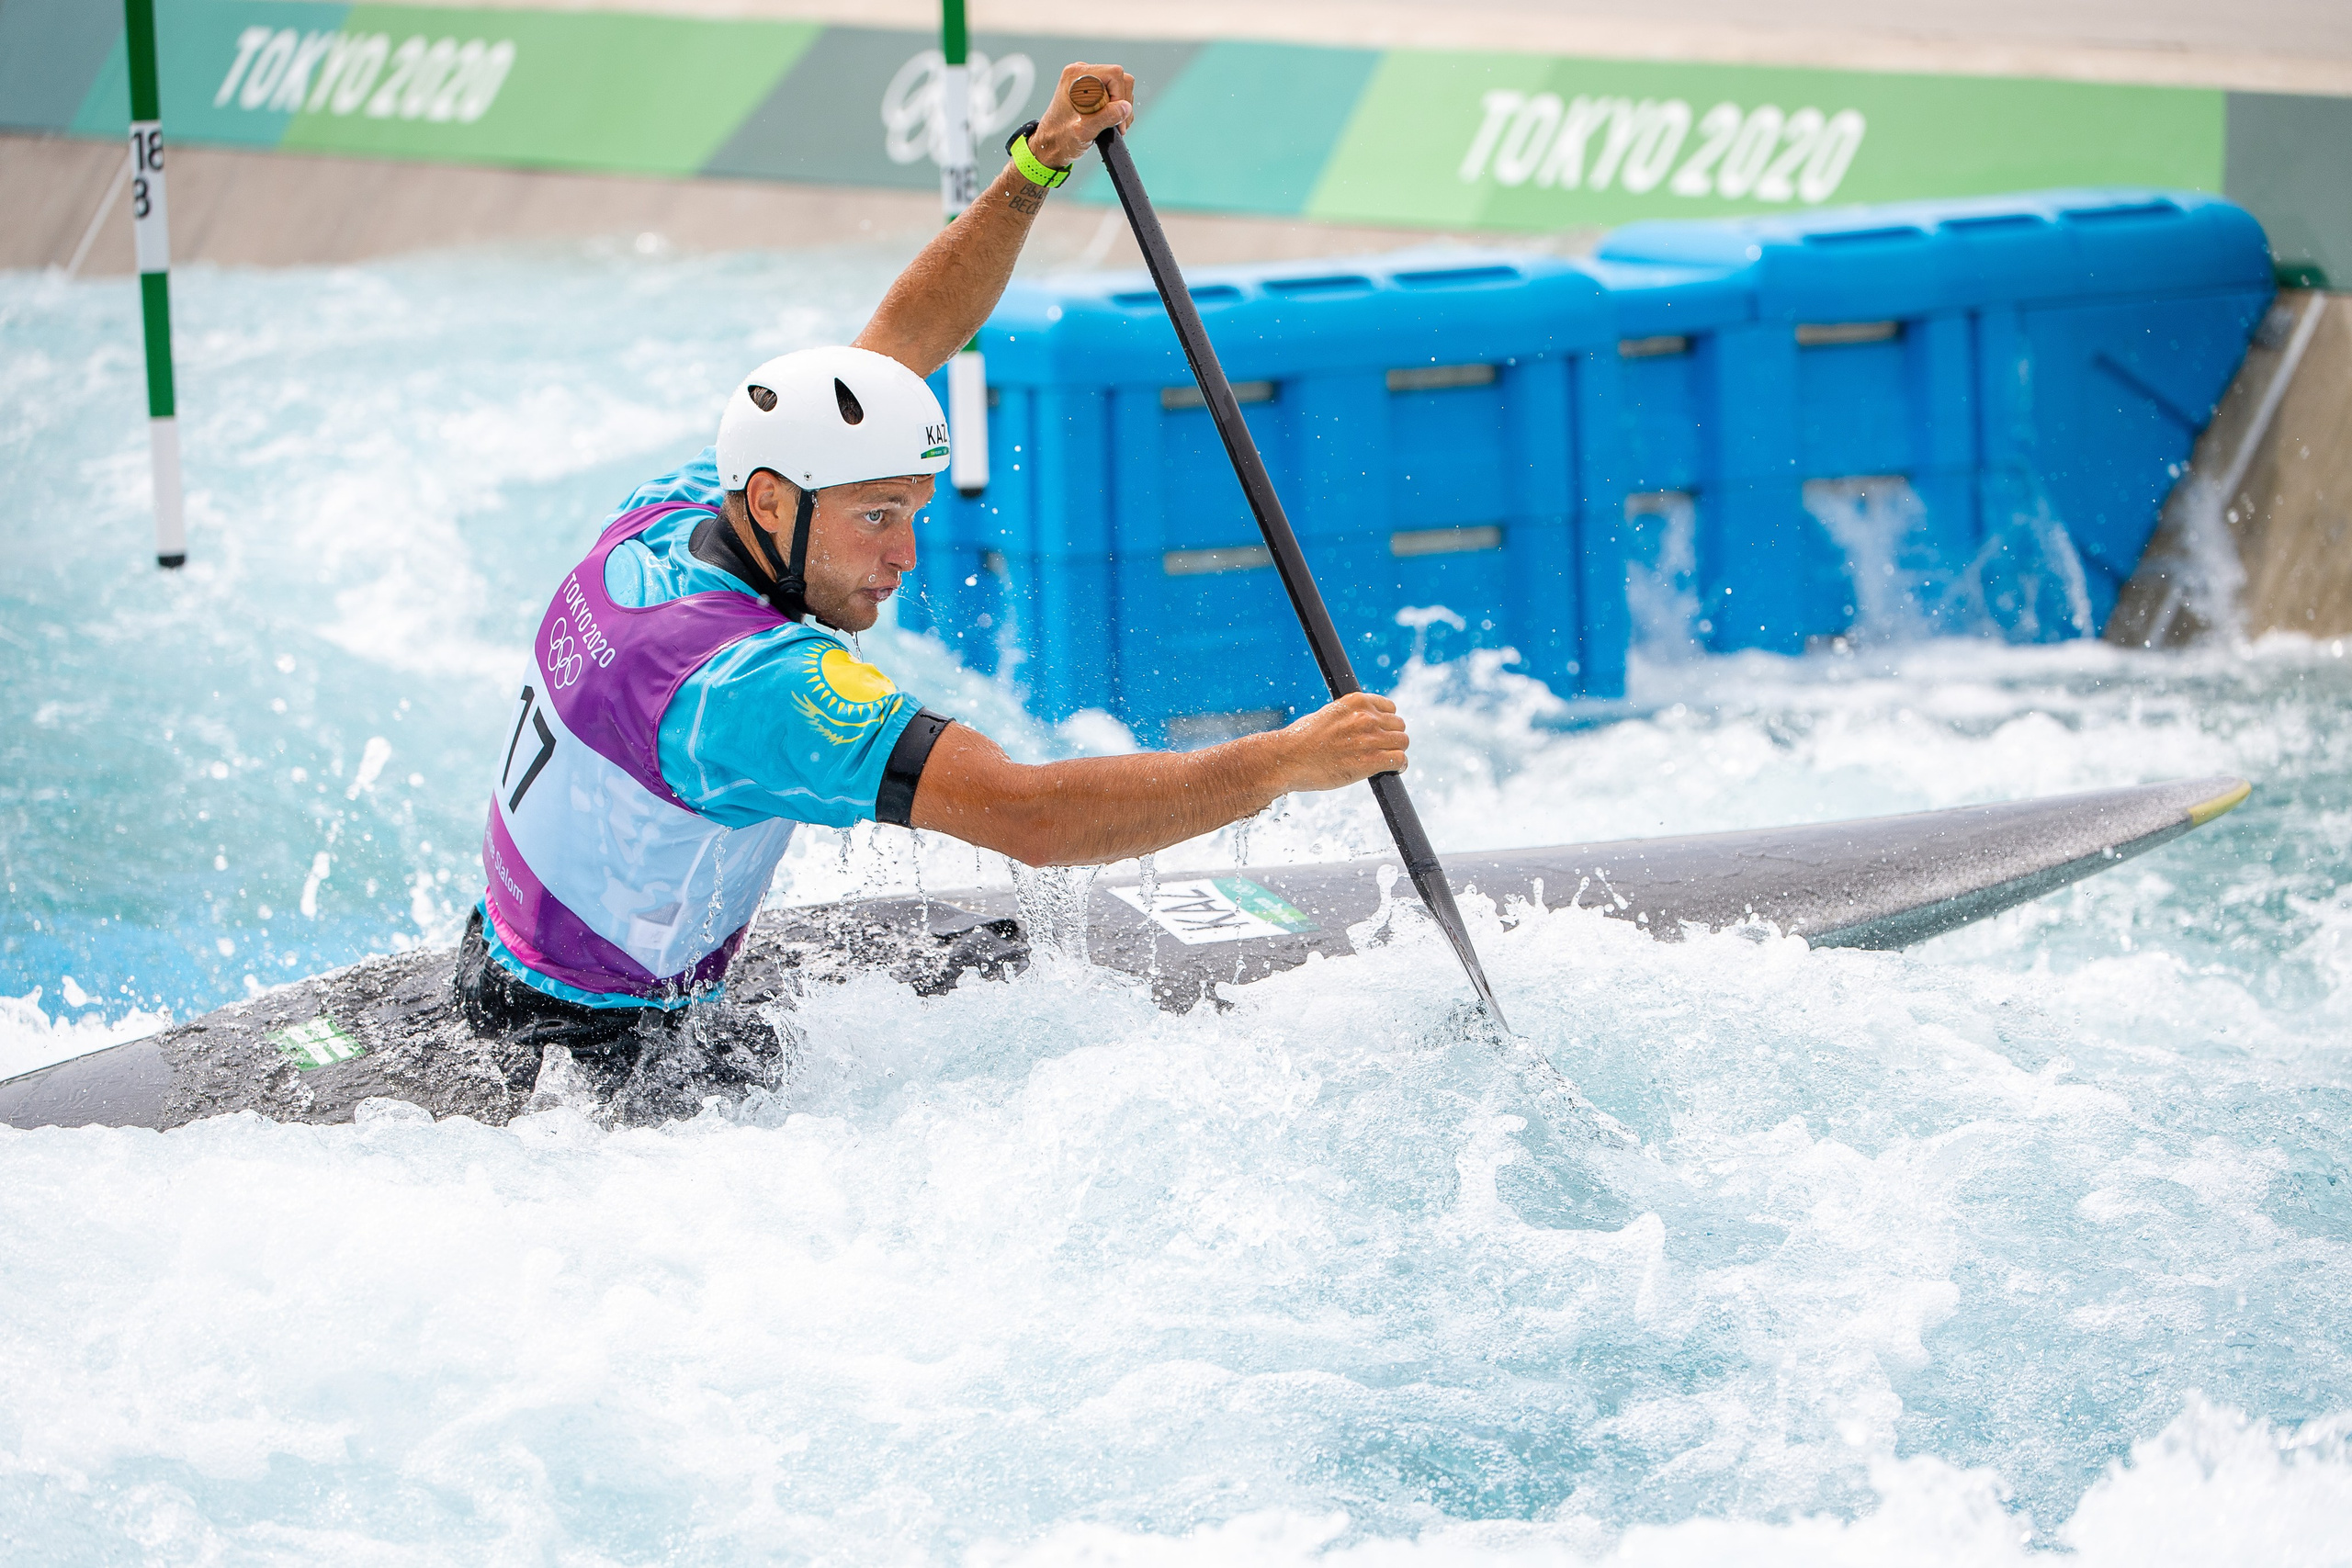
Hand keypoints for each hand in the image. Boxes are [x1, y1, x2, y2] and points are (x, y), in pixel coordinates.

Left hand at [1026, 62, 1134, 167]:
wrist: (1051, 145)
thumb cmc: (1060, 138)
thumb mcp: (1084, 131)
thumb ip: (1106, 117)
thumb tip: (1125, 107)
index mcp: (1076, 76)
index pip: (1114, 75)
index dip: (1120, 97)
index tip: (1116, 119)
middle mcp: (1082, 73)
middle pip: (1119, 79)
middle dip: (1122, 104)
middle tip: (1116, 125)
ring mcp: (1088, 81)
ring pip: (1121, 87)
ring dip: (1121, 109)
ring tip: (1110, 126)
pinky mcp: (1093, 89)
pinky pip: (1116, 94)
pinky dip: (1118, 110)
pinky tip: (1108, 122)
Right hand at [1271, 693, 1407, 792]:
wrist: (1287, 759)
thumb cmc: (1301, 740)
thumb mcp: (1327, 715)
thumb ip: (1349, 717)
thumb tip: (1362, 726)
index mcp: (1355, 702)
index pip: (1389, 707)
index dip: (1386, 722)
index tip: (1381, 732)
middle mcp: (1366, 716)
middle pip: (1398, 725)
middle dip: (1391, 738)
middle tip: (1381, 750)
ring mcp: (1370, 738)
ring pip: (1402, 742)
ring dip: (1395, 752)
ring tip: (1386, 761)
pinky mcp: (1371, 760)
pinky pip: (1399, 760)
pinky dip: (1398, 766)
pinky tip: (1392, 770)